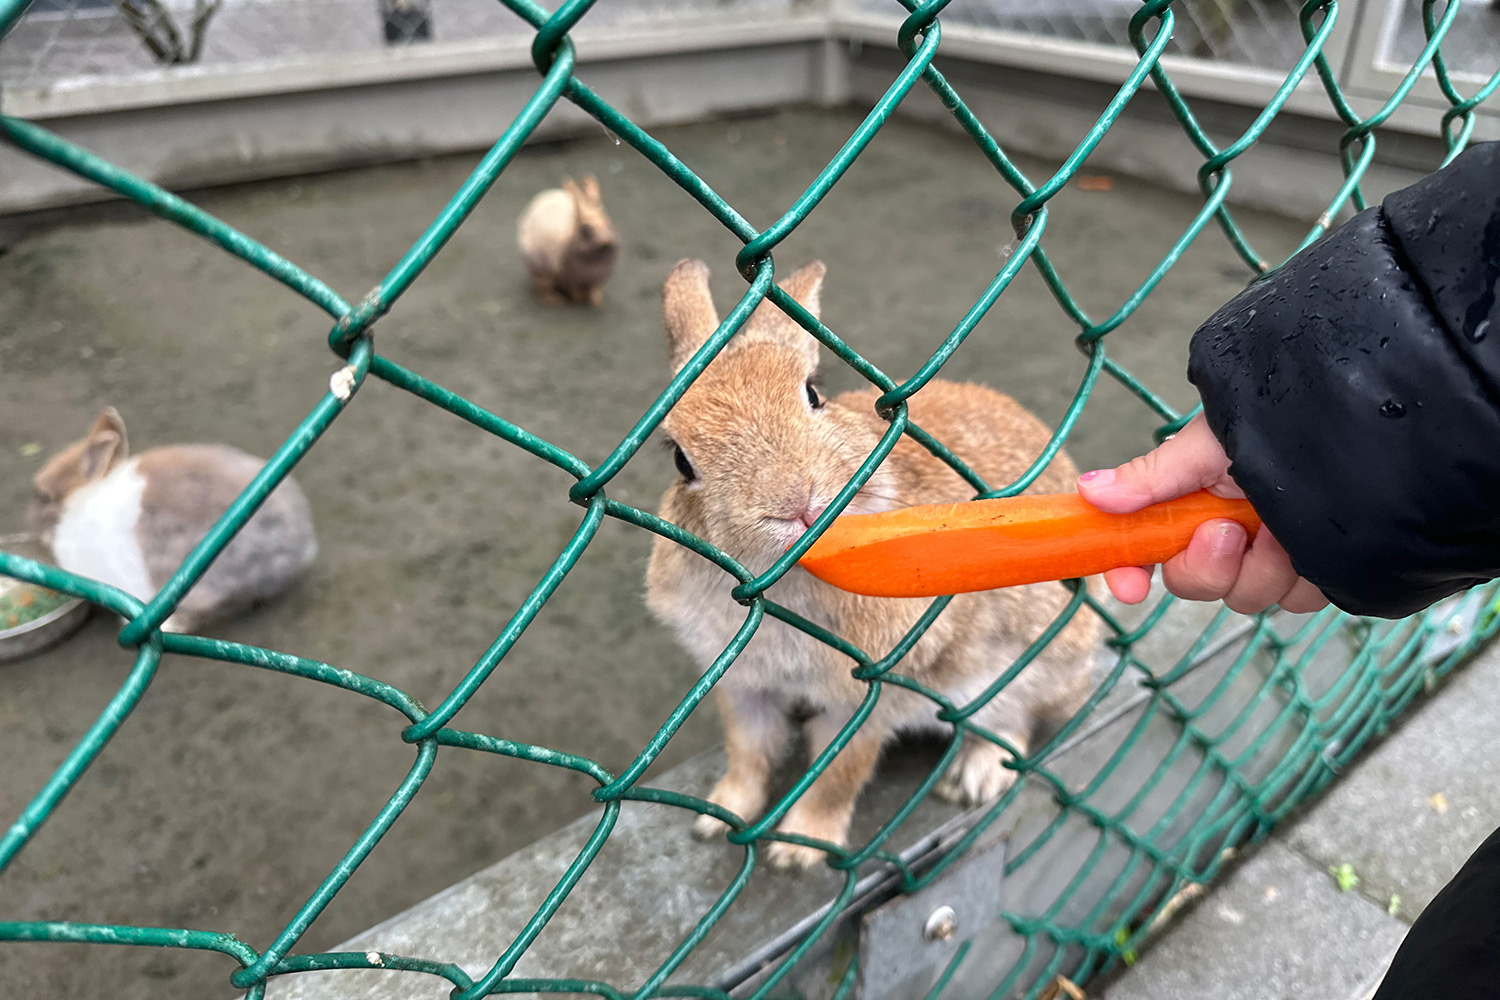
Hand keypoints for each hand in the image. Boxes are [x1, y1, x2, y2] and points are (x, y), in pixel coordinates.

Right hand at [1076, 415, 1327, 614]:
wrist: (1358, 429)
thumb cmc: (1282, 424)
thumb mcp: (1209, 445)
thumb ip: (1152, 476)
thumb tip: (1089, 490)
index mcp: (1192, 507)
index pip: (1144, 553)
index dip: (1129, 573)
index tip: (1131, 587)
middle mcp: (1227, 537)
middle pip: (1194, 584)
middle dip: (1210, 564)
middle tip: (1230, 529)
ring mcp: (1272, 560)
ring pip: (1248, 598)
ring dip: (1265, 565)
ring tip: (1285, 523)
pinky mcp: (1317, 576)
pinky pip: (1298, 601)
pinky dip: (1307, 575)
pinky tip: (1316, 538)